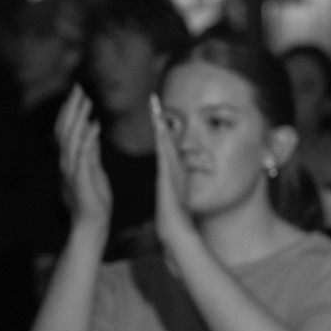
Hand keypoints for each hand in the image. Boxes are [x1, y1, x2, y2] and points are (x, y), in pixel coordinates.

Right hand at [54, 86, 112, 234]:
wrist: (92, 223)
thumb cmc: (94, 198)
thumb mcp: (93, 168)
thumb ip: (91, 149)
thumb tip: (92, 128)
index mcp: (70, 159)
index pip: (66, 130)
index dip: (70, 111)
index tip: (79, 92)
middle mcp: (66, 162)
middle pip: (65, 129)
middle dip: (71, 108)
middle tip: (79, 88)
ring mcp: (71, 170)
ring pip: (71, 138)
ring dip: (78, 118)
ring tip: (86, 101)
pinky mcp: (80, 178)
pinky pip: (83, 154)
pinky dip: (88, 138)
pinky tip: (94, 125)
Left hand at [147, 93, 195, 248]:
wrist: (176, 230)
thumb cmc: (173, 218)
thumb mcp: (170, 200)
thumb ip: (170, 192)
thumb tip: (168, 191)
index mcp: (170, 172)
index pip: (164, 146)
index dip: (160, 129)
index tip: (155, 113)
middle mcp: (172, 167)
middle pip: (165, 138)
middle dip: (160, 119)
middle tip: (154, 100)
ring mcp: (172, 170)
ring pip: (165, 141)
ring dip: (161, 123)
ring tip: (155, 106)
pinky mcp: (169, 174)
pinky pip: (165, 151)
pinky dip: (163, 138)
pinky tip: (158, 126)